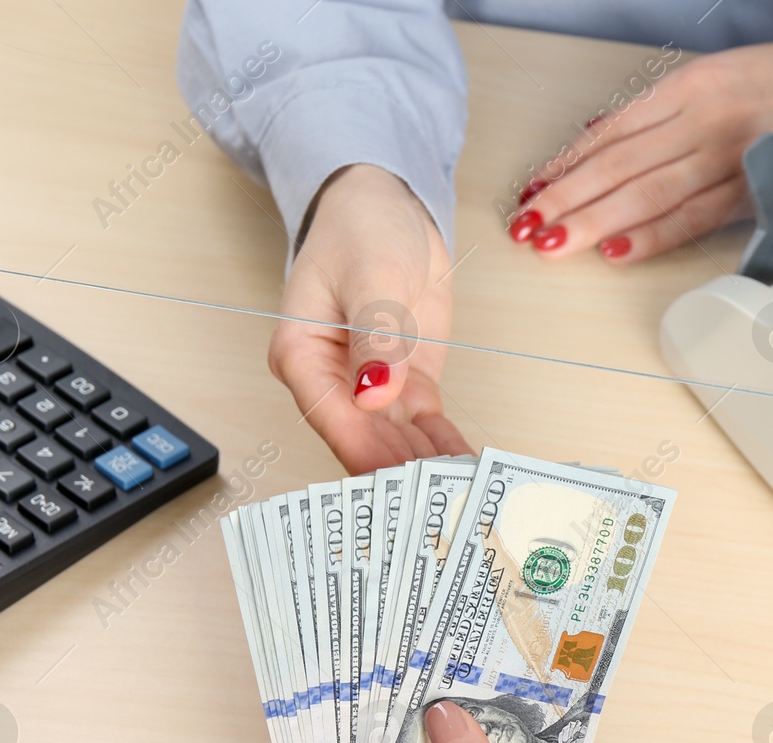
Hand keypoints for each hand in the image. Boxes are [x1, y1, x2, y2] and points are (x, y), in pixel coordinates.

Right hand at [270, 164, 470, 473]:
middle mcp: (331, 382)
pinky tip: (471, 476)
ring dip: (428, 472)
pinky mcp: (406, 386)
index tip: (401, 490)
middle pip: (365, 443)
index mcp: (301, 356)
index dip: (367, 456)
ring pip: (397, 445)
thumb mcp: (374, 274)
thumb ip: (376, 337)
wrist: (386, 205)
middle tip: (444, 507)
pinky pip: (426, 430)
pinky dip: (446, 450)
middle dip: (402, 476)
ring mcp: (370, 388)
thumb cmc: (362, 227)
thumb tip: (373, 393)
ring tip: (463, 500)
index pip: (333, 418)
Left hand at [510, 35, 772, 262]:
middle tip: (525, 227)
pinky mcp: (758, 189)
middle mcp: (704, 118)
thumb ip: (667, 109)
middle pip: (619, 163)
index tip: (533, 189)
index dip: (568, 163)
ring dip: (594, 220)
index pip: (613, 131)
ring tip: (552, 242)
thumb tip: (606, 134)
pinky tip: (616, 251)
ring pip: (647, 192)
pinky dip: (653, 235)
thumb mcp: (726, 75)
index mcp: (693, 85)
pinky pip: (694, 217)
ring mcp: (730, 156)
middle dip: (567, 197)